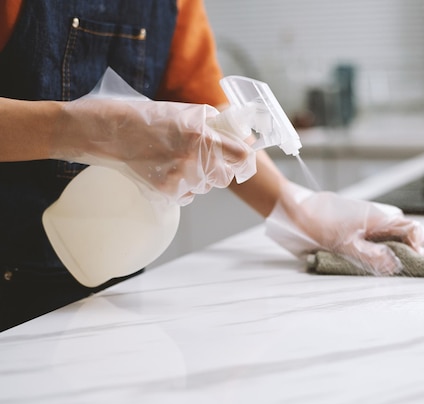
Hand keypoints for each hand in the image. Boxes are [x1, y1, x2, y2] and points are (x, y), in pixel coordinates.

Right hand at [50, 97, 255, 204]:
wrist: (104, 132)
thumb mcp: (183, 112)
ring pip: (204, 187)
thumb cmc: (143, 116)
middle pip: (224, 177)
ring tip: (173, 160)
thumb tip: (239, 137)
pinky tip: (163, 171)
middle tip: (200, 158)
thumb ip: (211, 126)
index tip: (242, 159)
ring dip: (197, 178)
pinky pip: (186, 196)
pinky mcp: (166, 192)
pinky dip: (180, 187)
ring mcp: (180, 178)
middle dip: (218, 170)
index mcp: (202, 135)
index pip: (241, 156)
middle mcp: (194, 159)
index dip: (244, 159)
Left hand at [266, 182, 423, 274]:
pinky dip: (410, 238)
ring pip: (407, 230)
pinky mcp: (366, 224)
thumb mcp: (342, 243)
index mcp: (381, 220)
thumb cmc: (318, 223)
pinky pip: (394, 231)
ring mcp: (375, 220)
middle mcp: (382, 218)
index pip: (413, 232)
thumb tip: (398, 265)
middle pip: (417, 230)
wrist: (296, 208)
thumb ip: (370, 255)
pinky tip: (415, 243)